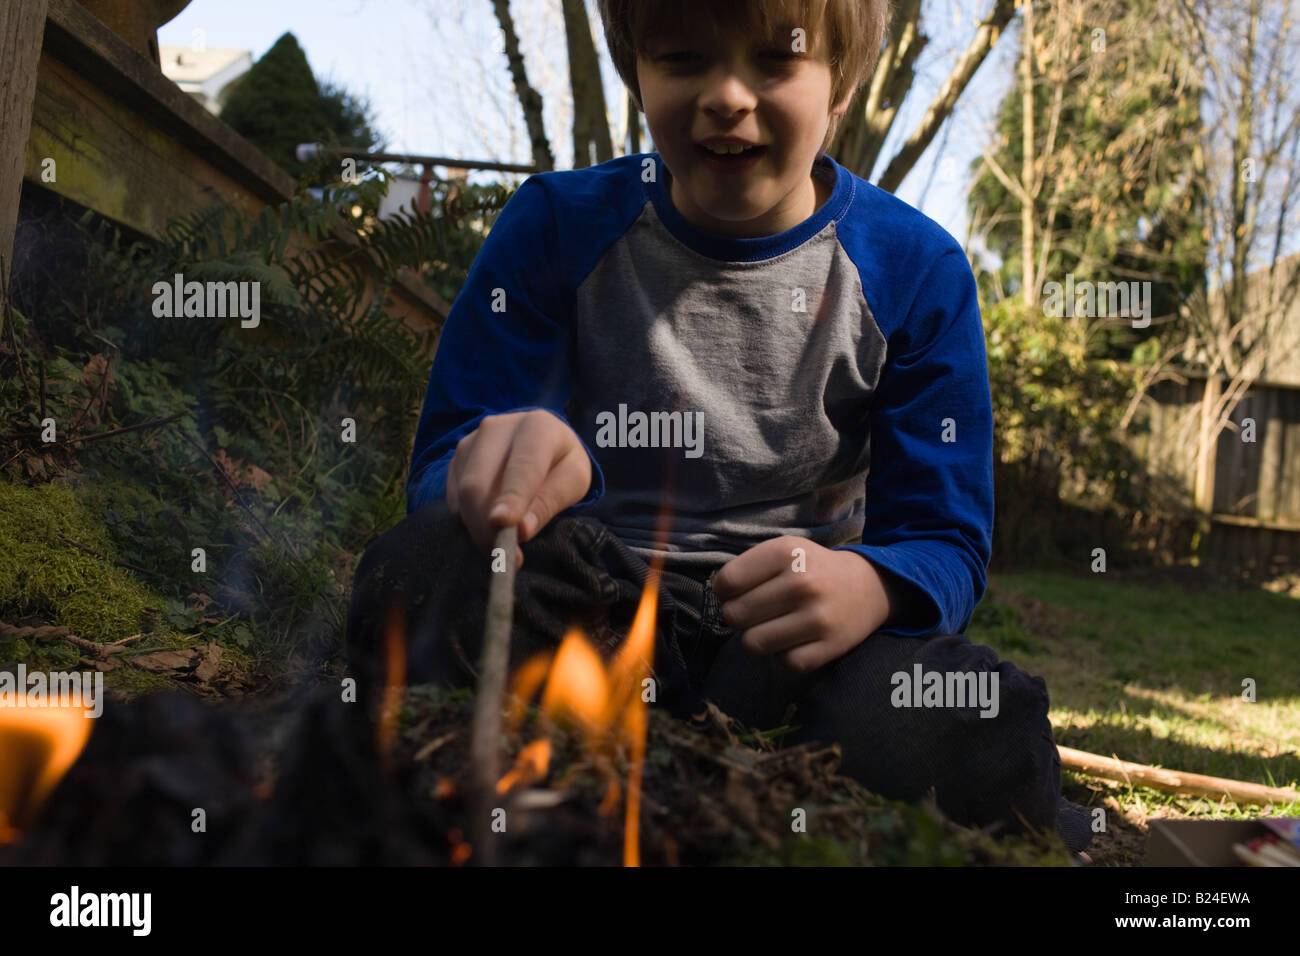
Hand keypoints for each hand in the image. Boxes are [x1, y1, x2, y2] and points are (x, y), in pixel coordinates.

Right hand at [445, 410, 592, 567]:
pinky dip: (468, 519)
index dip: (511, 497)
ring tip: (500, 546)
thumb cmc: (560, 464)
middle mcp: (497, 428)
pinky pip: (454, 497)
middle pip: (479, 483)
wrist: (538, 441)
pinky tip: (488, 525)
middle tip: (504, 557)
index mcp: (538, 427)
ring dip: (477, 527)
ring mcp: (471, 441)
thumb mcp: (573, 481)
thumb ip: (550, 501)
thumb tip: (521, 530)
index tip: (503, 525)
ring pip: (462, 493)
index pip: (522, 466)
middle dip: (486, 525)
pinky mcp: (456, 458)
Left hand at [712, 537, 896, 673]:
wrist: (868, 587)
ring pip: (753, 643)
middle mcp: (802, 582)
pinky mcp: (830, 647)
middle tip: (758, 612)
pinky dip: (784, 655)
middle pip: (734, 615)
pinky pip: (784, 662)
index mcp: (786, 552)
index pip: (726, 582)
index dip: (725, 592)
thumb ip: (748, 569)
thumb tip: (718, 598)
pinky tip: (794, 640)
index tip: (740, 592)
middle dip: (739, 616)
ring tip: (772, 626)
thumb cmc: (812, 569)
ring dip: (757, 638)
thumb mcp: (783, 551)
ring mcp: (818, 617)